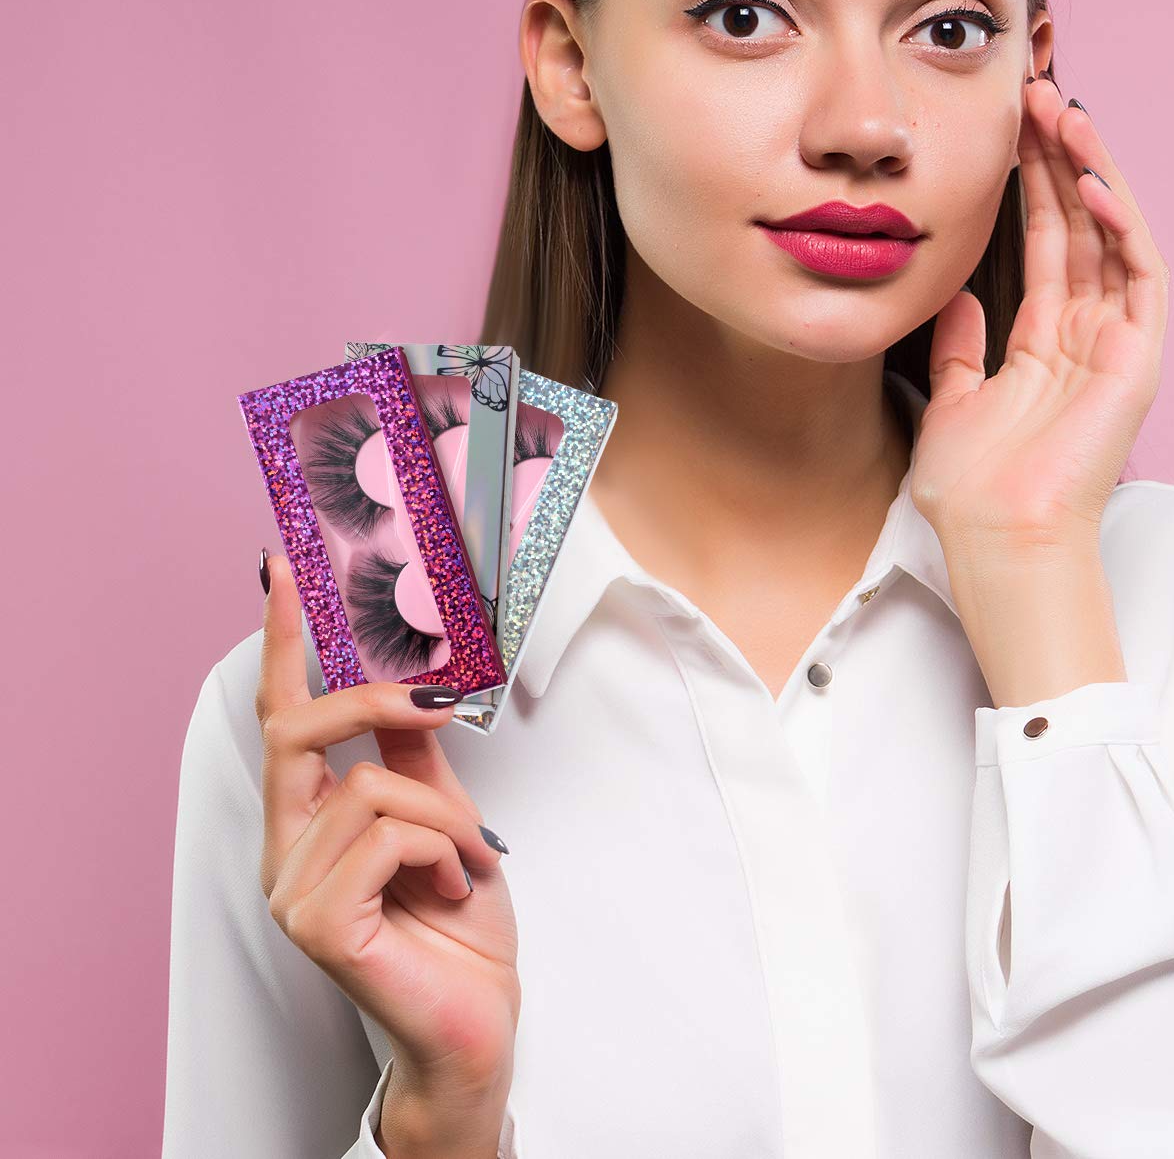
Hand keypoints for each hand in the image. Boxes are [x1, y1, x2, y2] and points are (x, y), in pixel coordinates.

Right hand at [255, 552, 519, 1121]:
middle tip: (436, 707)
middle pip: (297, 732)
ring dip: (446, 814)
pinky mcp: (318, 923)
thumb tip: (412, 686)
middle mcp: (285, 849)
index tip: (280, 570)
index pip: (281, 718)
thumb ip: (414, 756)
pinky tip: (448, 888)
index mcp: (308, 820)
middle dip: (370, 703)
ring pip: (372, 784)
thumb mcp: (446, 818)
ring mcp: (292, 889)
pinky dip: (440, 850)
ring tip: (468, 859)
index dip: (278, 641)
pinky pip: (386, 835)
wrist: (476, 1022)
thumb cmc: (459, 926)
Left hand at [911, 75, 1168, 550]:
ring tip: (1063, 113)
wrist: (995, 540)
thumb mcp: (950, 403)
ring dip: (1091, 173)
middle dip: (1058, 160)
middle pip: (1079, 229)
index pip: (1044, 246)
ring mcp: (1115, 347)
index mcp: (1043, 346)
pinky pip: (1139, 278)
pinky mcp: (1138, 360)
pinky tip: (1091, 181)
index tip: (1007, 132)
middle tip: (1034, 97)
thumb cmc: (971, 491)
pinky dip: (1121, 227)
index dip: (1029, 187)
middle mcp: (1085, 338)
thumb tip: (957, 293)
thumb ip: (958, 348)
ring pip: (1112, 239)